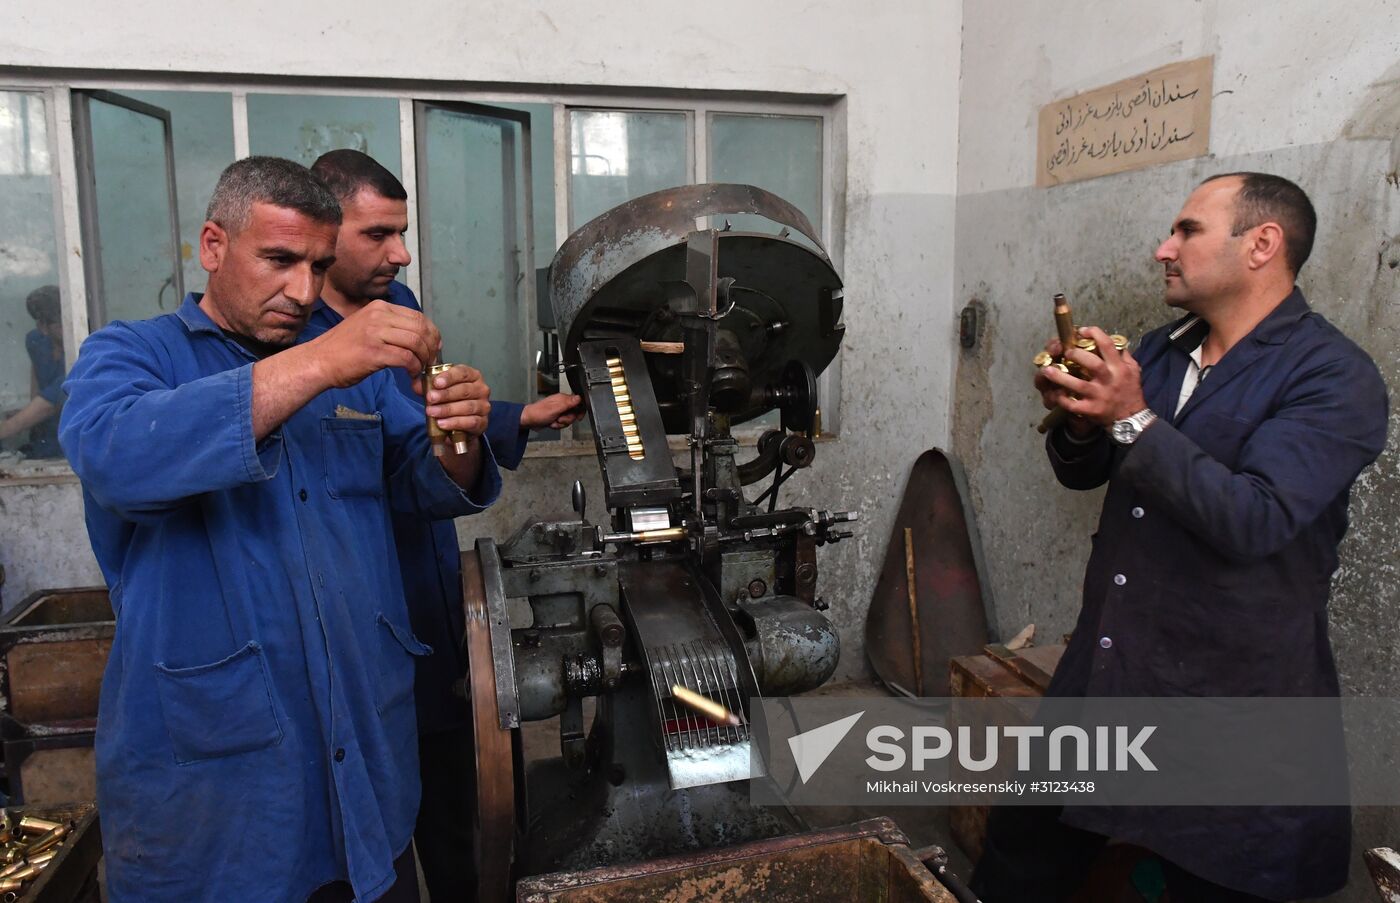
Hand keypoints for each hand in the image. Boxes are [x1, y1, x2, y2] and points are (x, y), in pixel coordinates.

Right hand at [310, 300, 439, 388]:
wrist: (318, 361)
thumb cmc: (343, 349)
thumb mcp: (368, 327)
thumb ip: (391, 327)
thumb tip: (419, 336)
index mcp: (380, 307)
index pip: (418, 316)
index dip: (432, 333)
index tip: (434, 348)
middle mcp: (378, 315)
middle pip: (421, 328)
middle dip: (431, 347)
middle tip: (431, 362)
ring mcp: (375, 332)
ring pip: (416, 342)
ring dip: (424, 359)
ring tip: (421, 371)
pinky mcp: (374, 352)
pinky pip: (406, 358)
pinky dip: (414, 369)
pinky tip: (411, 376)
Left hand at [426, 365, 490, 439]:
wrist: (461, 424)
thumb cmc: (452, 401)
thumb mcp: (439, 390)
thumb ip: (427, 385)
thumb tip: (416, 384)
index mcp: (472, 376)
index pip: (462, 372)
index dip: (449, 377)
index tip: (436, 383)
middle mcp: (481, 389)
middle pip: (464, 390)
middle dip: (445, 394)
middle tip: (430, 398)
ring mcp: (484, 406)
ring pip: (467, 406)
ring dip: (447, 409)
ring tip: (432, 412)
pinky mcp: (483, 422)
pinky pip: (470, 422)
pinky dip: (455, 423)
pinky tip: (442, 423)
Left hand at [520, 393, 585, 429]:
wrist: (529, 421)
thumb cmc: (538, 413)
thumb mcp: (555, 408)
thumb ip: (568, 403)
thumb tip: (579, 398)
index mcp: (562, 398)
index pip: (578, 403)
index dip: (580, 411)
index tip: (578, 417)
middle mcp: (562, 404)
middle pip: (574, 413)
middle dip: (567, 419)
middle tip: (559, 419)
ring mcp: (559, 411)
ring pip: (568, 420)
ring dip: (561, 423)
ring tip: (553, 421)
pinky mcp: (556, 417)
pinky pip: (562, 424)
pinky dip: (557, 426)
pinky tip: (551, 423)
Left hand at [1039, 326, 1147, 426]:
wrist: (1131, 418)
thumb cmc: (1130, 391)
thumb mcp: (1133, 370)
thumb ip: (1123, 355)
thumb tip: (1114, 340)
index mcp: (1118, 368)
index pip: (1107, 346)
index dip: (1094, 335)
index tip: (1082, 330)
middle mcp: (1109, 380)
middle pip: (1093, 364)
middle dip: (1077, 355)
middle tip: (1065, 352)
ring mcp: (1099, 396)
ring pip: (1079, 385)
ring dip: (1061, 377)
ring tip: (1047, 370)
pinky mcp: (1092, 410)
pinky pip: (1074, 405)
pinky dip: (1063, 400)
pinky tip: (1055, 394)